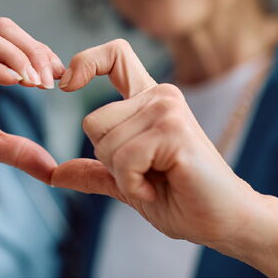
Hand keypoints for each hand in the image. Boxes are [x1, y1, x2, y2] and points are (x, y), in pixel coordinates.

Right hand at [0, 17, 64, 183]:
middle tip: (51, 79)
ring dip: (16, 54)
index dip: (41, 54)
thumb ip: (19, 151)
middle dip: (33, 48)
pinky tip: (14, 82)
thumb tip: (53, 169)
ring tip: (36, 82)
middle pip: (2, 28)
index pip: (14, 42)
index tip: (62, 78)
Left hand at [54, 39, 267, 250]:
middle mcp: (160, 96)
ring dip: (124, 177)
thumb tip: (53, 174)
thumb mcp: (126, 183)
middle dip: (108, 160)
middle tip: (146, 174)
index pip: (114, 55)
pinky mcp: (174, 132)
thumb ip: (94, 172)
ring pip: (105, 145)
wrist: (224, 222)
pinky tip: (160, 189)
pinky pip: (124, 161)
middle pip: (92, 122)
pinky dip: (134, 186)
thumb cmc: (182, 199)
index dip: (85, 62)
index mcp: (148, 100)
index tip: (66, 83)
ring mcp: (168, 110)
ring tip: (157, 181)